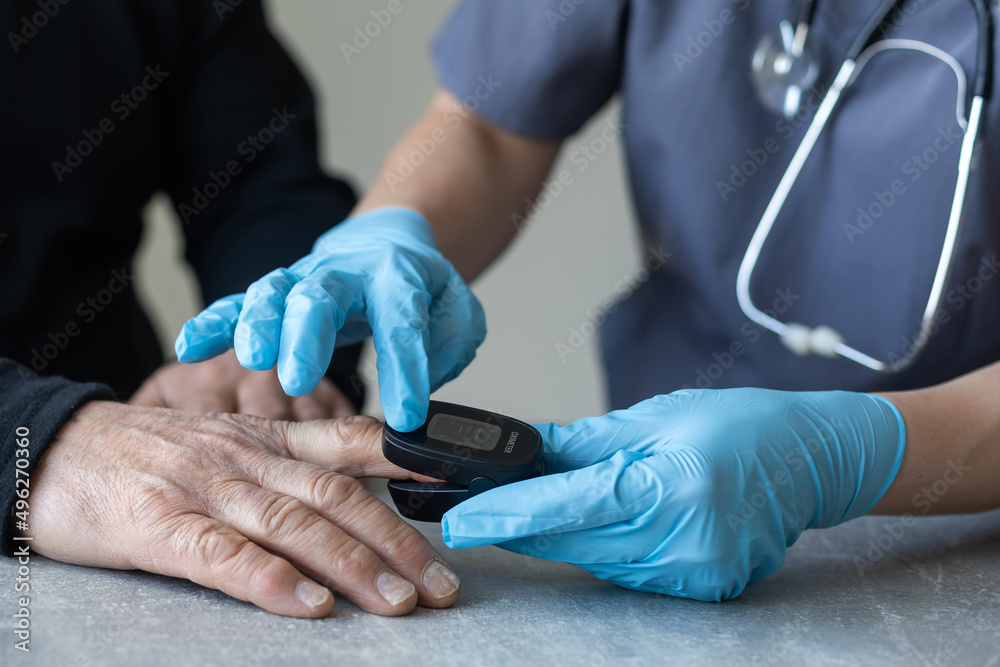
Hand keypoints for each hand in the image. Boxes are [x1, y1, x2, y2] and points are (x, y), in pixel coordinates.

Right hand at [29, 402, 461, 617]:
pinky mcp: (156, 526)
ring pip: (291, 524)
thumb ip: (289, 466)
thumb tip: (352, 496)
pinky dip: (267, 579)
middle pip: (336, 497)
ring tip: (396, 603)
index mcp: (266, 441)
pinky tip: (306, 604)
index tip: (460, 478)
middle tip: (440, 585)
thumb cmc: (150, 454)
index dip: (408, 458)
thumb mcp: (230, 445)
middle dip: (396, 541)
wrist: (55, 447)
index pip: (351, 443)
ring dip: (351, 564)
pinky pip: (219, 555)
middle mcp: (245, 460)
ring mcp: (203, 490)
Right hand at [174, 208, 486, 430]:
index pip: (402, 321)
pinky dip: (214, 323)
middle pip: (320, 297)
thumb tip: (427, 393)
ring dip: (258, 327)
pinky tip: (192, 347)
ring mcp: (302, 282)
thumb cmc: (419, 289)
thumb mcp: (456, 316)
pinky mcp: (275, 297)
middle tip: (296, 377)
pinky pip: (237, 305)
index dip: (405, 368)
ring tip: (252, 360)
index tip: (406, 414)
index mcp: (397, 278)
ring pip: (272, 294)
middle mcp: (343, 275)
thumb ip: (447, 349)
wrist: (386, 245)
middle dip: (305, 336)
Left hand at [441, 388, 905, 600]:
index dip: (506, 514)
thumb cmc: (738, 425)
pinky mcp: (703, 588)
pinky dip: (608, 547)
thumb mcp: (652, 417)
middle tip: (487, 505)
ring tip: (573, 498)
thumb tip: (518, 454)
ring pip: (595, 560)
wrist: (810, 459)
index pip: (568, 505)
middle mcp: (684, 538)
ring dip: (569, 533)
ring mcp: (696, 571)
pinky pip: (627, 572)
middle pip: (573, 541)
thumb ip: (579, 443)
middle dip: (526, 524)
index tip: (458, 520)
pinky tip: (617, 519)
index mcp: (671, 483)